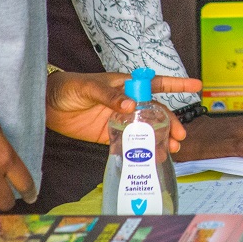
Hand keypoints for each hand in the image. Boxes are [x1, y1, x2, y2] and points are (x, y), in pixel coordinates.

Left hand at [45, 71, 201, 150]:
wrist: (45, 104)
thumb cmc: (68, 87)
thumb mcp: (89, 87)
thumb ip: (110, 96)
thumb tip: (132, 106)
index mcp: (126, 86)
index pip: (156, 83)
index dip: (177, 84)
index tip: (197, 86)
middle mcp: (127, 103)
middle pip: (155, 112)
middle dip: (170, 123)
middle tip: (180, 137)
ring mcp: (119, 120)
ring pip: (146, 129)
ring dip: (159, 139)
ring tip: (171, 150)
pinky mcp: (108, 135)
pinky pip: (129, 143)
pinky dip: (140, 150)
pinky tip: (150, 158)